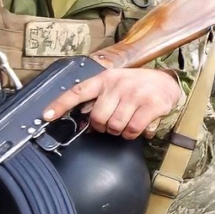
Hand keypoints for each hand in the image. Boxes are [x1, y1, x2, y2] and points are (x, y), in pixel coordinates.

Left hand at [43, 68, 183, 139]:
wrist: (169, 83)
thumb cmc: (138, 86)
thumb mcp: (117, 84)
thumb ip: (99, 98)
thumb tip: (82, 119)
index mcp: (105, 79)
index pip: (78, 91)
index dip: (60, 104)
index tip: (46, 116)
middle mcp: (118, 85)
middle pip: (97, 118)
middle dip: (103, 127)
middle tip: (112, 124)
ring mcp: (135, 94)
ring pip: (115, 126)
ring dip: (119, 132)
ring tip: (127, 124)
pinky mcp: (150, 105)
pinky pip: (132, 129)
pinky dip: (133, 134)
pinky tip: (139, 127)